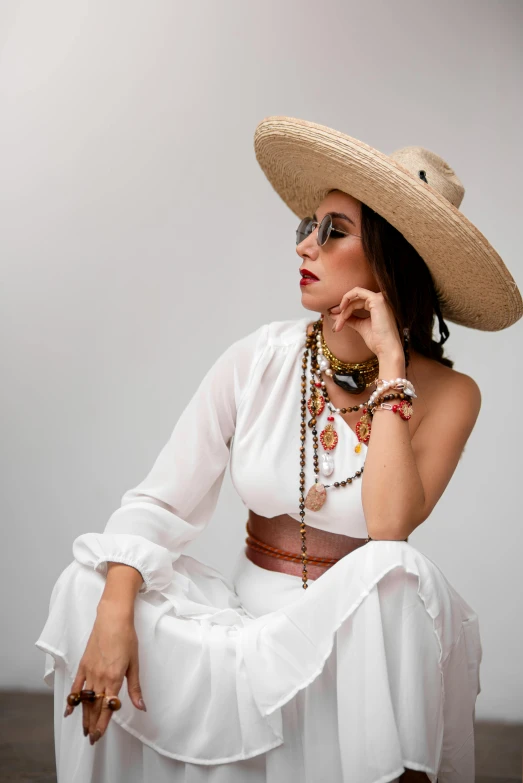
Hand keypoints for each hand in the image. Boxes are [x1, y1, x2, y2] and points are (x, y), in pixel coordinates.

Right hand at [65, 603, 145, 744]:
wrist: (112, 619)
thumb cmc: (127, 638)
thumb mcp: (135, 663)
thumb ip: (135, 688)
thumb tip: (141, 707)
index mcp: (114, 678)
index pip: (107, 708)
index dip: (103, 723)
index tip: (99, 736)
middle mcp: (100, 678)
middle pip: (95, 707)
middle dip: (93, 724)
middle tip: (92, 739)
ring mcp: (90, 672)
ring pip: (86, 700)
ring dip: (84, 716)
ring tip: (84, 730)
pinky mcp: (83, 665)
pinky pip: (76, 686)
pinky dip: (73, 699)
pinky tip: (69, 711)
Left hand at [329, 287, 402, 359]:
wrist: (386, 349)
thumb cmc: (377, 341)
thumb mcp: (359, 326)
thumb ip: (349, 319)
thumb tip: (335, 314)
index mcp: (377, 306)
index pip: (356, 302)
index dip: (343, 309)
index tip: (334, 318)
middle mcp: (380, 299)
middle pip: (354, 300)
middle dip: (341, 310)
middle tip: (333, 321)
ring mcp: (380, 298)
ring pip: (354, 299)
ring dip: (343, 311)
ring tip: (338, 325)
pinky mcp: (377, 299)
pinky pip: (356, 294)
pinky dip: (347, 300)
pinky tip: (342, 311)